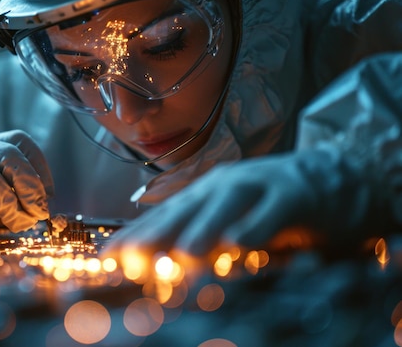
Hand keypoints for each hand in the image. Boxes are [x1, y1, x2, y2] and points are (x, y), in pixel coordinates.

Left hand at [103, 148, 365, 267]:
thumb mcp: (230, 220)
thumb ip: (199, 237)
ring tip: (183, 254)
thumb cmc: (270, 205)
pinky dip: (257, 225)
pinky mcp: (294, 194)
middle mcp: (224, 185)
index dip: (135, 235)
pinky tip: (240, 242)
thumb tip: (160, 263)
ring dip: (204, 227)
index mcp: (204, 193)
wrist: (332, 177)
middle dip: (156, 233)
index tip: (108, 258)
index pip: (162, 216)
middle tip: (129, 259)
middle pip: (185, 208)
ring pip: (227, 204)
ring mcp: (259, 185)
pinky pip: (273, 211)